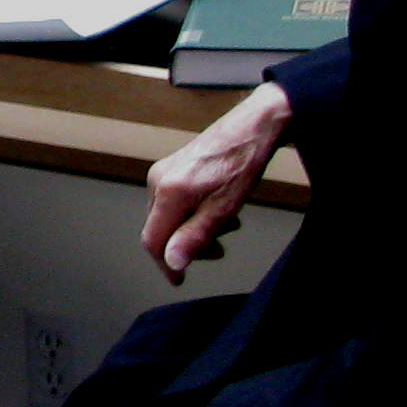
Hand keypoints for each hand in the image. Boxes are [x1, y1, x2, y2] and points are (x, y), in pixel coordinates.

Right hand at [141, 81, 291, 282]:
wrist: (253, 126)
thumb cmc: (242, 164)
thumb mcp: (223, 208)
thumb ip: (194, 236)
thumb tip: (171, 263)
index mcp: (167, 192)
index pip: (152, 240)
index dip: (165, 264)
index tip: (179, 280)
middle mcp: (157, 181)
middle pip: (160, 228)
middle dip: (186, 245)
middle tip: (217, 250)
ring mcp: (164, 171)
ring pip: (170, 215)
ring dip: (194, 228)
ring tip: (227, 227)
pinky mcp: (174, 166)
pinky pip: (175, 200)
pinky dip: (194, 213)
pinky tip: (218, 210)